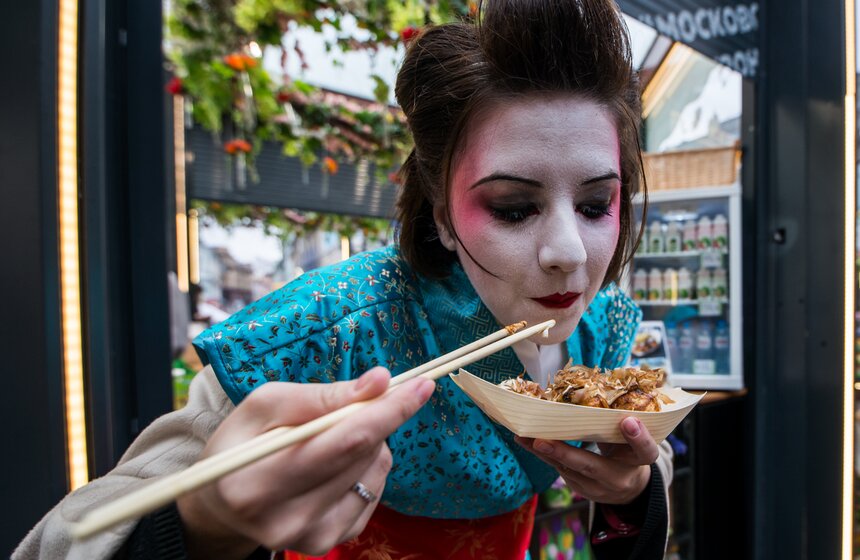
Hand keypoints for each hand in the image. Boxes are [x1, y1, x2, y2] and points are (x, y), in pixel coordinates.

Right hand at [177, 368, 434, 558]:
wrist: (222, 502)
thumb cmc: (241, 441)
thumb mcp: (265, 404)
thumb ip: (322, 395)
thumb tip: (380, 381)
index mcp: (258, 481)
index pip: (344, 441)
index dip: (388, 410)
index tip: (422, 384)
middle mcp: (286, 520)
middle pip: (364, 455)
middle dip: (377, 416)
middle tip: (368, 396)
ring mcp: (309, 538)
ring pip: (375, 471)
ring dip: (369, 442)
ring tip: (330, 437)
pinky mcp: (328, 544)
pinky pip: (374, 492)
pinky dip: (365, 467)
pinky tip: (335, 464)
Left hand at [516, 416, 656, 504]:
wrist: (627, 486)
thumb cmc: (627, 449)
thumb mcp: (633, 436)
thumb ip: (621, 418)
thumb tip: (597, 384)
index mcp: (639, 460)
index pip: (645, 451)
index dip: (639, 437)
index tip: (628, 421)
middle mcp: (619, 477)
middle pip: (592, 467)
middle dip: (565, 453)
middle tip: (542, 441)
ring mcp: (598, 488)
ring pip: (568, 469)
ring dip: (544, 453)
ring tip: (523, 437)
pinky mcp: (580, 489)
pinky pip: (559, 470)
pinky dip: (543, 454)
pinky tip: (525, 441)